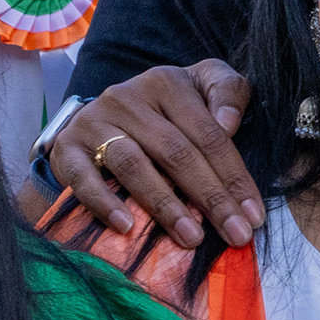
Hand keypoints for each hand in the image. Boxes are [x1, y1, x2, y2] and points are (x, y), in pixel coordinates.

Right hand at [47, 61, 260, 247]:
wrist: (100, 117)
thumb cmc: (165, 111)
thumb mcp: (201, 88)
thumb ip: (227, 94)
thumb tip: (228, 124)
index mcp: (167, 83)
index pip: (209, 133)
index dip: (234, 176)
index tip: (253, 215)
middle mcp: (128, 97)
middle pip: (176, 152)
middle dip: (211, 197)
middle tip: (234, 234)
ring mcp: (94, 121)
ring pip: (134, 165)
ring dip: (165, 205)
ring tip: (192, 237)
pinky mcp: (66, 147)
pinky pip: (84, 177)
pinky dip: (104, 202)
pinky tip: (126, 226)